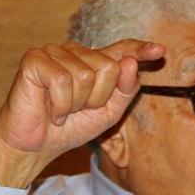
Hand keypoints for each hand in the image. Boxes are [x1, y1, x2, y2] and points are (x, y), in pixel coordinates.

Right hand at [0, 39, 163, 186]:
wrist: (38, 145)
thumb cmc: (73, 126)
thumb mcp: (109, 113)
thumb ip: (125, 91)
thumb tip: (130, 63)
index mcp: (96, 62)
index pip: (122, 50)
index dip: (140, 49)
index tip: (159, 50)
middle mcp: (77, 52)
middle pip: (110, 67)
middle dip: (98, 98)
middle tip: (79, 109)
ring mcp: (55, 52)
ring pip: (86, 75)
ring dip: (77, 103)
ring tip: (63, 109)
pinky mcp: (35, 59)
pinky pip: (63, 81)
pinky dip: (60, 105)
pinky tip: (51, 110)